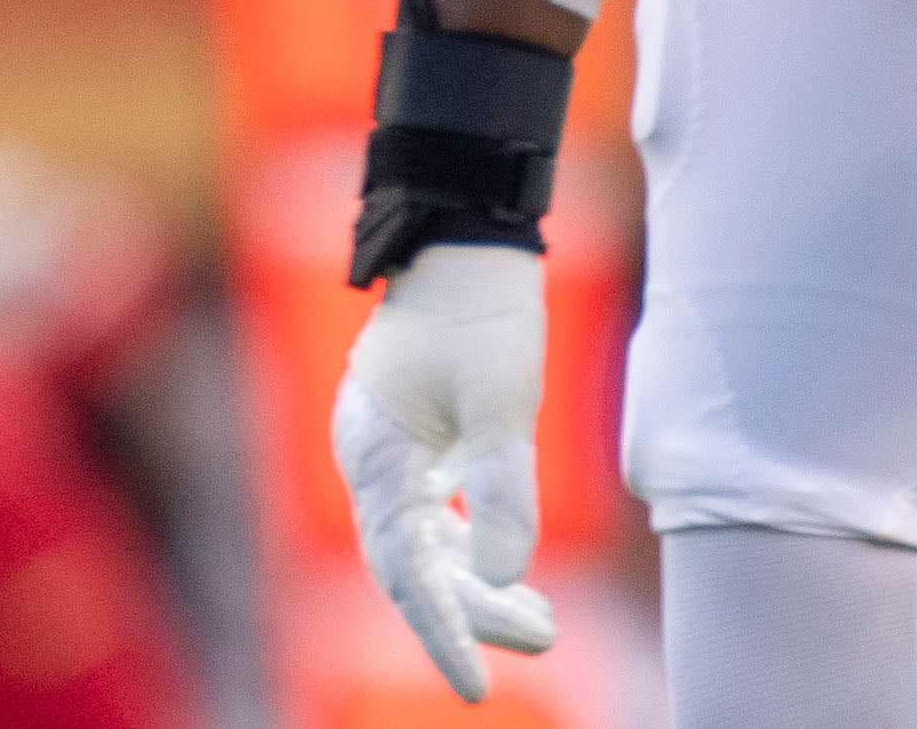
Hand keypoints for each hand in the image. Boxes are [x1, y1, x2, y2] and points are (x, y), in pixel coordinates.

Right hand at [336, 244, 561, 699]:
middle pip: (415, 566)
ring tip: (544, 621)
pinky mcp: (411, 433)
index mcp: (377, 458)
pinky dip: (469, 541)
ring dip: (477, 583)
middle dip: (475, 614)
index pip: (405, 573)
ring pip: (425, 541)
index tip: (478, 687)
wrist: (468, 234)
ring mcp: (387, 447)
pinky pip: (431, 510)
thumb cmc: (482, 311)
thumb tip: (501, 578)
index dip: (443, 635)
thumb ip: (503, 491)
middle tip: (546, 637)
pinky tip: (504, 565)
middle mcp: (370, 460)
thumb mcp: (504, 402)